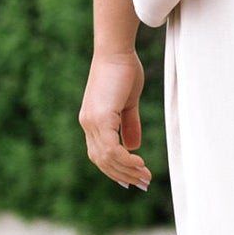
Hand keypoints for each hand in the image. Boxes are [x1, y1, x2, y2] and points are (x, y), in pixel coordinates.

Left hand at [78, 50, 151, 189]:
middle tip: (143, 184)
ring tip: (145, 177)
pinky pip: (112, 149)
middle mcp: (88, 124)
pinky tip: (140, 164)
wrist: (116, 50)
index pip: (100, 154)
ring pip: (106, 158)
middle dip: (123, 176)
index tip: (134, 178)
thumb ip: (129, 125)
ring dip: (127, 171)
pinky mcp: (100, 118)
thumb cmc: (124, 70)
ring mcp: (92, 122)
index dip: (115, 169)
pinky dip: (125, 160)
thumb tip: (132, 147)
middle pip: (101, 161)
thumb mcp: (128, 103)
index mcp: (92, 121)